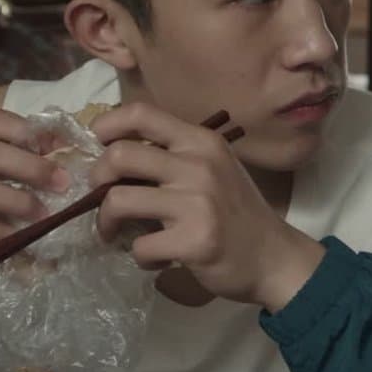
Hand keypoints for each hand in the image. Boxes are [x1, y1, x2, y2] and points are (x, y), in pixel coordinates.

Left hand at [89, 103, 324, 310]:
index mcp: (200, 141)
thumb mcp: (212, 167)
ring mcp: (197, 203)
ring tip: (116, 233)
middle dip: (97, 179)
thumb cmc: (236, 211)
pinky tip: (156, 258)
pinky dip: (139, 256)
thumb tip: (115, 156)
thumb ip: (173, 156)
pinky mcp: (194, 241)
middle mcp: (198, 165)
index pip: (142, 113)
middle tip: (101, 198)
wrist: (275, 257)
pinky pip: (140, 246)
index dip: (108, 123)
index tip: (98, 142)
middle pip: (119, 156)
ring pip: (119, 200)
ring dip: (106, 221)